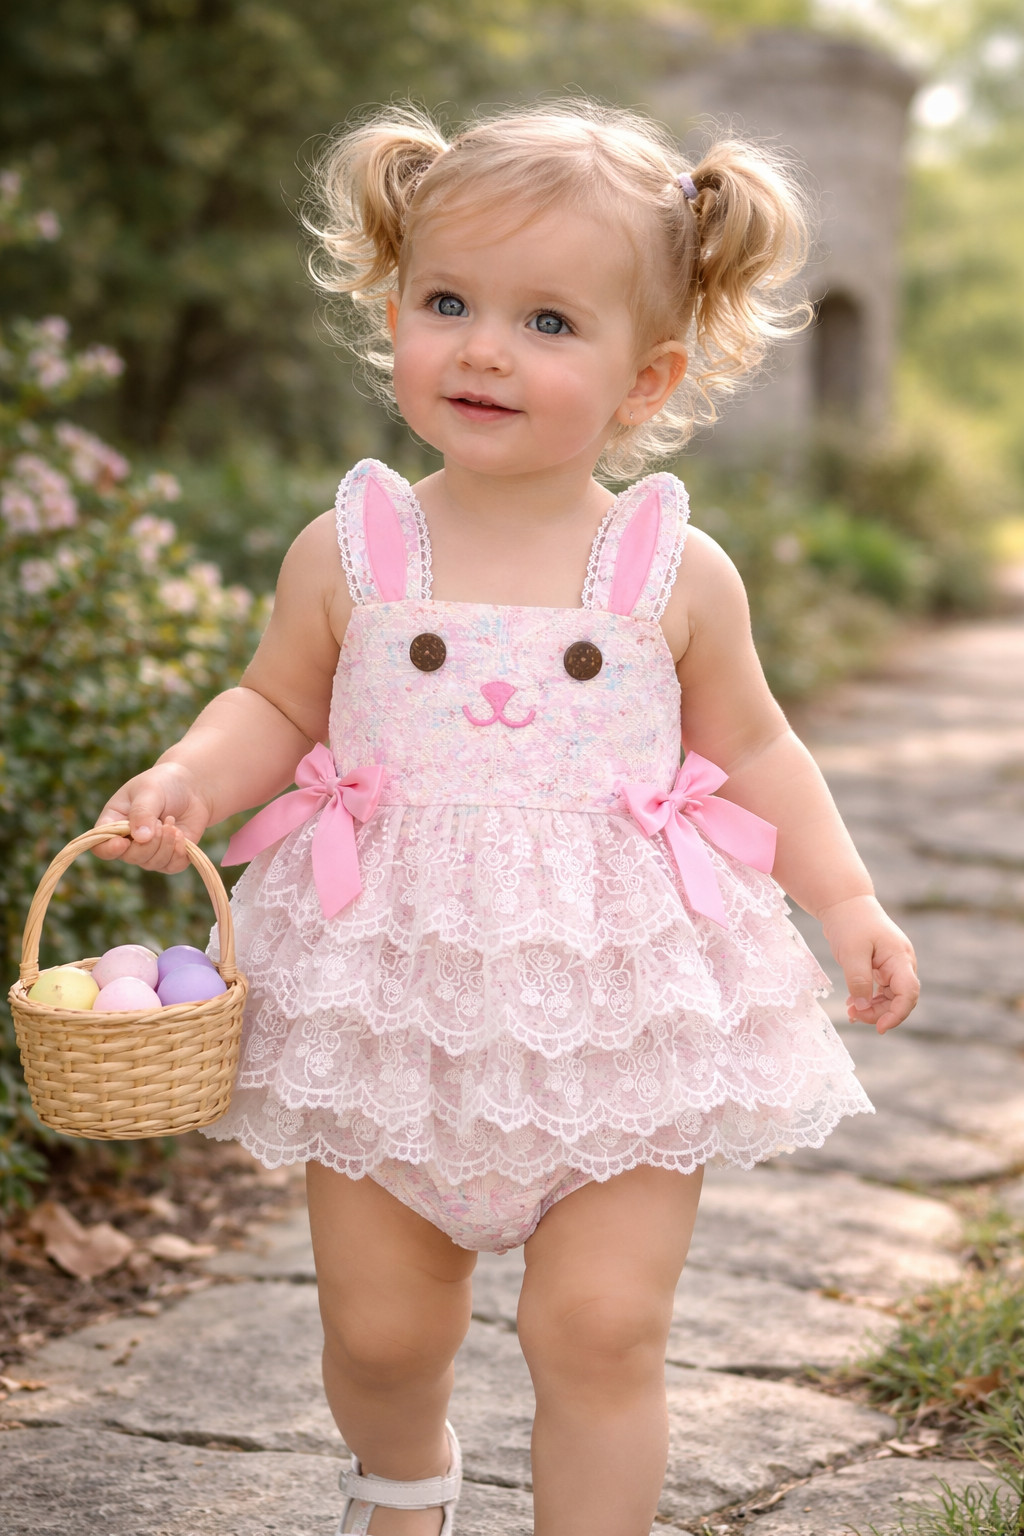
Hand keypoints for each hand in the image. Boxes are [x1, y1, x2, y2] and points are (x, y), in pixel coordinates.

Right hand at [93, 763, 213, 873]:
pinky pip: (173, 866)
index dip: (109, 849)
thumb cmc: (162, 783)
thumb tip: (141, 838)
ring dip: (166, 845)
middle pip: (130, 857)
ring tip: (171, 822)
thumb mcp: (149, 791)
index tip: (124, 841)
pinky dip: (179, 852)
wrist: (189, 786)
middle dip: (149, 843)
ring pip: (152, 863)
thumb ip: (142, 812)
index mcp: (113, 823)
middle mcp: (128, 841)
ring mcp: (149, 851)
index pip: (101, 846)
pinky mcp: (171, 856)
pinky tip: (181, 834)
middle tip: (162, 822)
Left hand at [819, 893, 918, 1033]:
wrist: (845, 904)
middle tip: (854, 1017)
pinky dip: (868, 999)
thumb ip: (858, 980)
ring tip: (851, 1012)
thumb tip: (862, 1007)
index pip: (908, 992)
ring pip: (890, 997)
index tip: (879, 1027)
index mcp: (900, 958)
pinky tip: (853, 1004)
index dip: (897, 1014)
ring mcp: (893, 966)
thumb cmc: (850, 923)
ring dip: (872, 1008)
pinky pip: (880, 990)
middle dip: (880, 1013)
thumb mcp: (851, 952)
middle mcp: (901, 964)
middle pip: (900, 999)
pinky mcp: (882, 968)